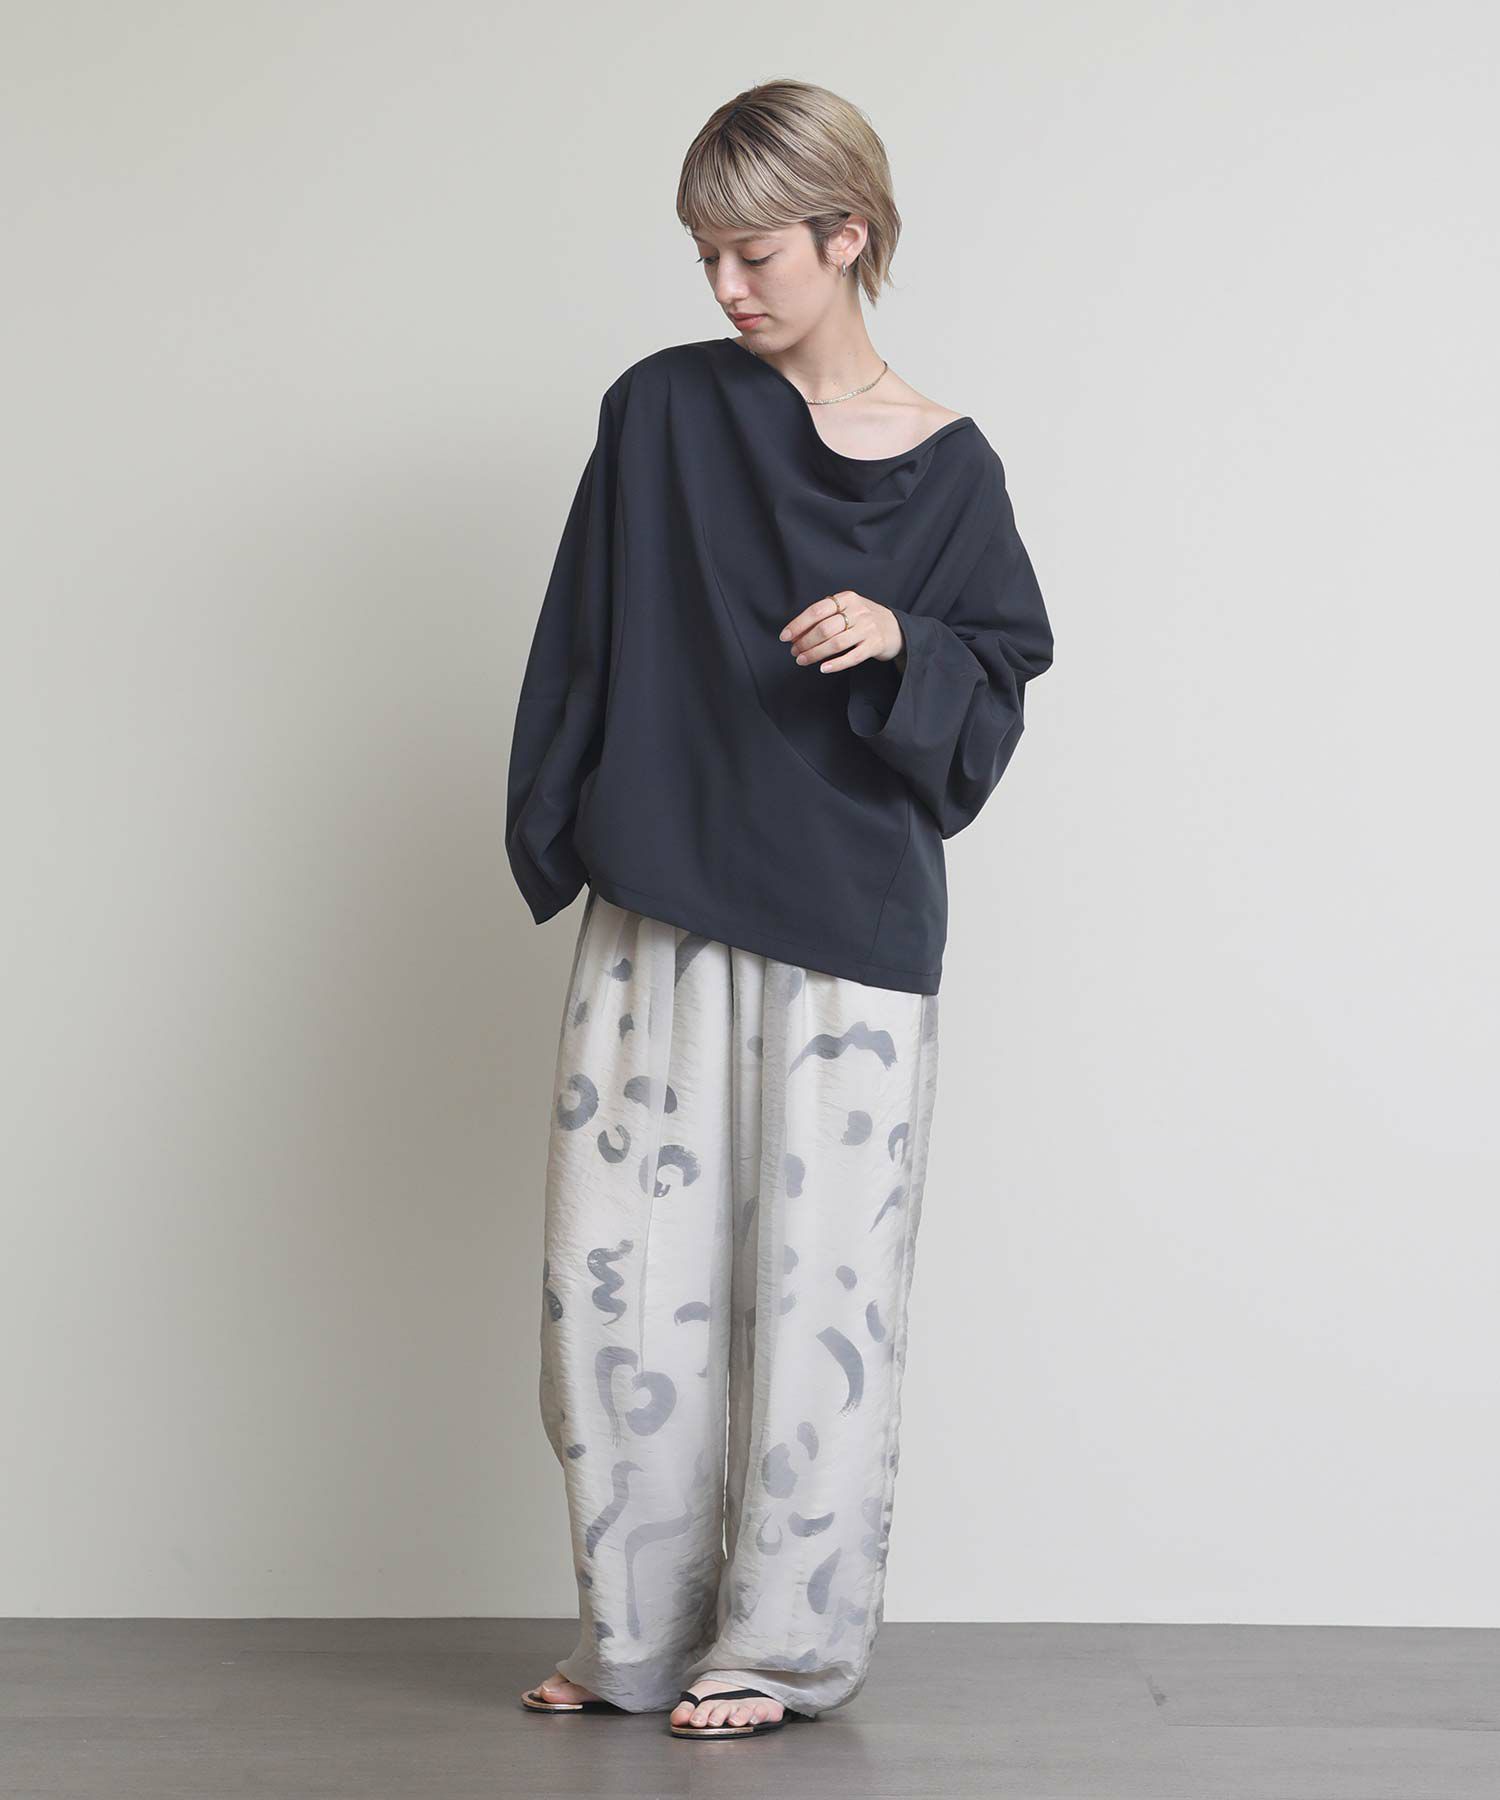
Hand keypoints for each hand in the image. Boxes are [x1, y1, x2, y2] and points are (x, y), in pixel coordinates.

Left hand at [779, 590, 905, 673]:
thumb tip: (795, 633)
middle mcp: (858, 611)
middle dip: (805, 642)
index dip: (798, 624)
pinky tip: (823, 668)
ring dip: (815, 654)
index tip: (785, 636)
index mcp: (847, 598)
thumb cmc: (863, 619)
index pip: (817, 611)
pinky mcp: (875, 645)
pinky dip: (836, 664)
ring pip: (835, 644)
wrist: (896, 627)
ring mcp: (868, 629)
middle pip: (824, 629)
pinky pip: (852, 657)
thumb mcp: (847, 608)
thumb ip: (825, 616)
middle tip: (794, 651)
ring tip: (802, 660)